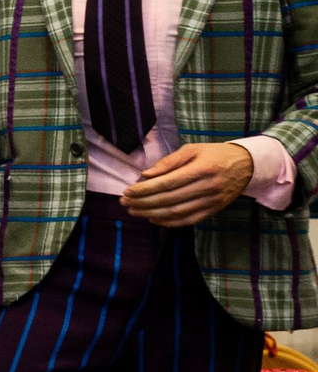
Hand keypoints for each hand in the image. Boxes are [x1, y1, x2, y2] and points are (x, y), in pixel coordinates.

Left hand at [122, 142, 252, 227]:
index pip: (168, 183)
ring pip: (177, 212)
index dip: (145, 189)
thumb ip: (169, 162)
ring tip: (134, 211)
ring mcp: (213, 201)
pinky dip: (168, 222)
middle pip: (169, 199)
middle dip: (143, 203)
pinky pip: (188, 220)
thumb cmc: (214, 154)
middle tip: (125, 203)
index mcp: (203, 168)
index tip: (127, 192)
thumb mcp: (193, 149)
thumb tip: (145, 175)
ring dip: (151, 214)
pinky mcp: (214, 210)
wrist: (247, 165)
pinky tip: (153, 218)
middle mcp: (209, 186)